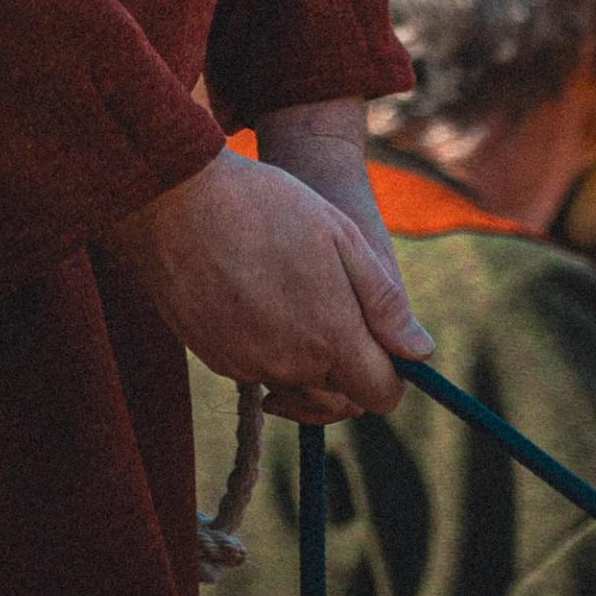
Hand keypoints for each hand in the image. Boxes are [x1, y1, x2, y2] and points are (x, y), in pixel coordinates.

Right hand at [108, 146, 431, 426]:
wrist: (177, 200)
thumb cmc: (268, 207)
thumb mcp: (342, 238)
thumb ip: (384, 304)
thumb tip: (419, 352)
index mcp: (330, 336)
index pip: (380, 395)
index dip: (392, 374)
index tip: (385, 344)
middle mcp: (289, 365)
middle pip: (337, 396)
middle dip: (349, 367)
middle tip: (339, 308)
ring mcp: (246, 366)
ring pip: (295, 382)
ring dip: (306, 356)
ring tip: (296, 292)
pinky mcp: (213, 359)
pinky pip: (256, 369)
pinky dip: (266, 347)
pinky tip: (258, 296)